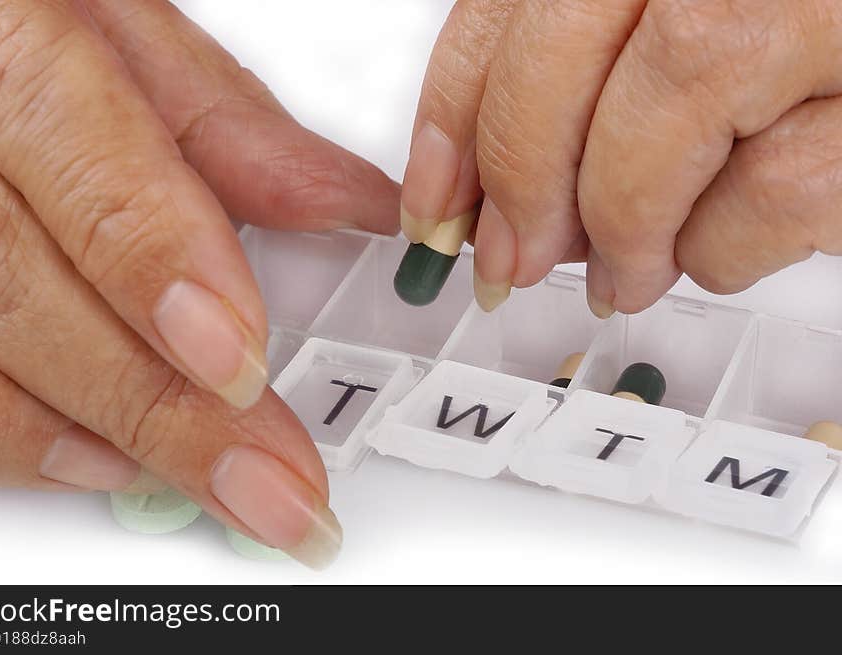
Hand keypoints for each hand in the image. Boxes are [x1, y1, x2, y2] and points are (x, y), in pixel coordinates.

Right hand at [0, 0, 398, 567]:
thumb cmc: (12, 24)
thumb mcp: (119, 31)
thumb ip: (224, 124)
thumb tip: (346, 205)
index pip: (73, 154)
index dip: (160, 265)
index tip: (242, 361)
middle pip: (15, 280)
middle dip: (155, 398)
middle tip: (266, 475)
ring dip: (93, 432)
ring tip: (207, 479)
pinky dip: (14, 441)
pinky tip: (100, 458)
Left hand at [402, 0, 841, 314]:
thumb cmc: (799, 17)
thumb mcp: (682, 10)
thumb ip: (591, 68)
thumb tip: (496, 185)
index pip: (502, 3)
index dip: (452, 118)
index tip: (432, 203)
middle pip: (557, 73)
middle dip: (519, 189)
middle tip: (507, 261)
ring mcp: (820, 9)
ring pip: (657, 138)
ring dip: (624, 231)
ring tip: (622, 271)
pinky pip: (771, 200)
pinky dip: (724, 248)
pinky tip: (717, 248)